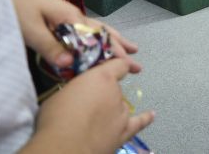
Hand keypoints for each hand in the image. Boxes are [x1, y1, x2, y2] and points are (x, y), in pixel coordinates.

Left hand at [4, 0, 139, 69]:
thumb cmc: (15, 6)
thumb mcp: (30, 29)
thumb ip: (50, 47)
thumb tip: (71, 64)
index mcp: (70, 17)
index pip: (99, 37)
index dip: (113, 51)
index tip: (127, 65)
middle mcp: (73, 15)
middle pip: (103, 32)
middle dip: (120, 47)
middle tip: (137, 62)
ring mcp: (66, 15)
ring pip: (96, 30)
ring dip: (112, 41)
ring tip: (128, 49)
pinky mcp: (57, 18)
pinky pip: (85, 31)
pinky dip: (97, 38)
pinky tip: (98, 44)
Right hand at [23, 58, 153, 153]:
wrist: (64, 148)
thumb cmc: (57, 119)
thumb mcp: (60, 94)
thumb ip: (75, 89)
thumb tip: (77, 94)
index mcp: (102, 77)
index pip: (117, 64)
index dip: (112, 65)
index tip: (107, 67)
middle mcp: (116, 93)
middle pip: (114, 88)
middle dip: (101, 94)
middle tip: (84, 105)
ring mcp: (122, 114)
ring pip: (121, 106)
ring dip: (111, 109)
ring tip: (93, 119)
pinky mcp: (123, 133)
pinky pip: (138, 123)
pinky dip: (145, 118)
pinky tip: (151, 115)